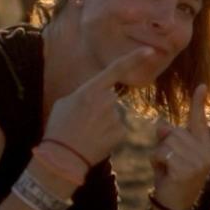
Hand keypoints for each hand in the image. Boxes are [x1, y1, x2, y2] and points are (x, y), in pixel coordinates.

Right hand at [43, 47, 156, 167]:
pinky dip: (108, 135)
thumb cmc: (59, 129)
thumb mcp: (65, 103)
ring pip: (114, 115)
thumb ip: (84, 93)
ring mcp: (115, 116)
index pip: (117, 68)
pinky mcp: (121, 131)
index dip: (135, 58)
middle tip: (83, 122)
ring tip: (86, 133)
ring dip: (104, 123)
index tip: (150, 51)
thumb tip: (94, 94)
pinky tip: (95, 141)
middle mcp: (107, 100)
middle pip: (111, 98)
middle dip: (101, 108)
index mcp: (91, 89)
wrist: (62, 158)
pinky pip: (117, 129)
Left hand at [150, 84, 209, 209]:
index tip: (200, 85)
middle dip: (165, 143)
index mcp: (207, 147)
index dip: (198, 102)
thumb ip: (169, 136)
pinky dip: (157, 161)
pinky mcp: (186, 170)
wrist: (171, 208)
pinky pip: (163, 153)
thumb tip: (161, 124)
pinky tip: (165, 174)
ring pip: (168, 141)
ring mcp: (198, 162)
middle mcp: (207, 153)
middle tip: (169, 163)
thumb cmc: (171, 178)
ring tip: (167, 169)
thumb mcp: (171, 153)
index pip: (200, 121)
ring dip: (160, 154)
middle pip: (175, 131)